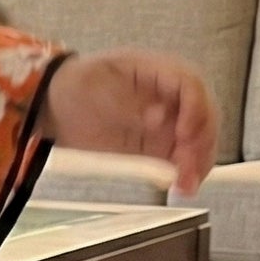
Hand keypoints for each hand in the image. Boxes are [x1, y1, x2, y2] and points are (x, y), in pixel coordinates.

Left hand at [37, 50, 215, 195]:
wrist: (57, 106)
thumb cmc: (75, 86)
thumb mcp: (93, 86)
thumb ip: (127, 103)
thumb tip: (158, 119)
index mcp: (158, 72)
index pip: (191, 86)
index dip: (194, 110)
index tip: (184, 135)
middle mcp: (172, 97)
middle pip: (202, 116)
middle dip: (200, 143)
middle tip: (186, 168)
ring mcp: (169, 122)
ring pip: (198, 142)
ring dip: (197, 164)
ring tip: (185, 186)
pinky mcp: (159, 146)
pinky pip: (180, 160)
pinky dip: (185, 174)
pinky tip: (180, 189)